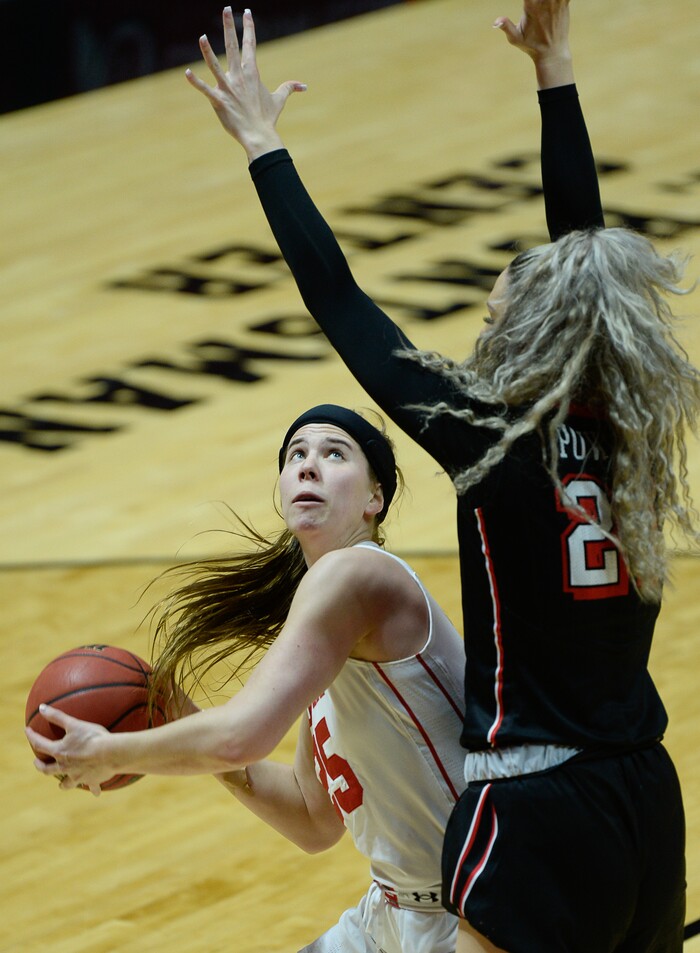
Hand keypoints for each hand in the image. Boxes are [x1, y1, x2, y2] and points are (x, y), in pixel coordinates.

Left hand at [25, 704, 113, 796]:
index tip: (27, 731)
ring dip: (64, 783)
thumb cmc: (93, 737)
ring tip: (62, 784)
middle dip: (41, 767)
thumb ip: (57, 716)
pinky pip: (92, 787)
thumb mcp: (74, 724)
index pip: (40, 745)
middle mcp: (65, 767)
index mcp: (60, 752)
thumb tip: (41, 707)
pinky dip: (93, 789)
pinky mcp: (91, 781)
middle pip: (48, 770)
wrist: (110, 754)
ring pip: (67, 783)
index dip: (32, 737)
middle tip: (37, 764)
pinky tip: (96, 792)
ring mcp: (78, 776)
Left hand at [185, 7, 306, 160]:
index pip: (250, 44)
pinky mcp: (219, 101)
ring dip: (207, 51)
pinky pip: (205, 90)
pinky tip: (186, 73)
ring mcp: (228, 88)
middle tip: (226, 9)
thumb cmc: (267, 118)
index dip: (248, 27)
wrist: (259, 136)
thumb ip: (288, 88)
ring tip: (202, 37)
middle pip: (233, 47)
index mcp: (251, 73)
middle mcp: (239, 77)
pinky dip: (195, 82)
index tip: (246, 12)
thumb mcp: (279, 100)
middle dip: (229, 27)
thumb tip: (303, 86)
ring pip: (215, 65)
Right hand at [494, 0, 572, 88]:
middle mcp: (544, 2)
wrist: (552, 53)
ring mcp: (556, 1)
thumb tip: (495, 22)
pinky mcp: (565, 3)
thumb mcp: (516, 39)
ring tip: (546, 3)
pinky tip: (556, 2)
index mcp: (530, 6)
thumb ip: (506, 27)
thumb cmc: (532, 47)